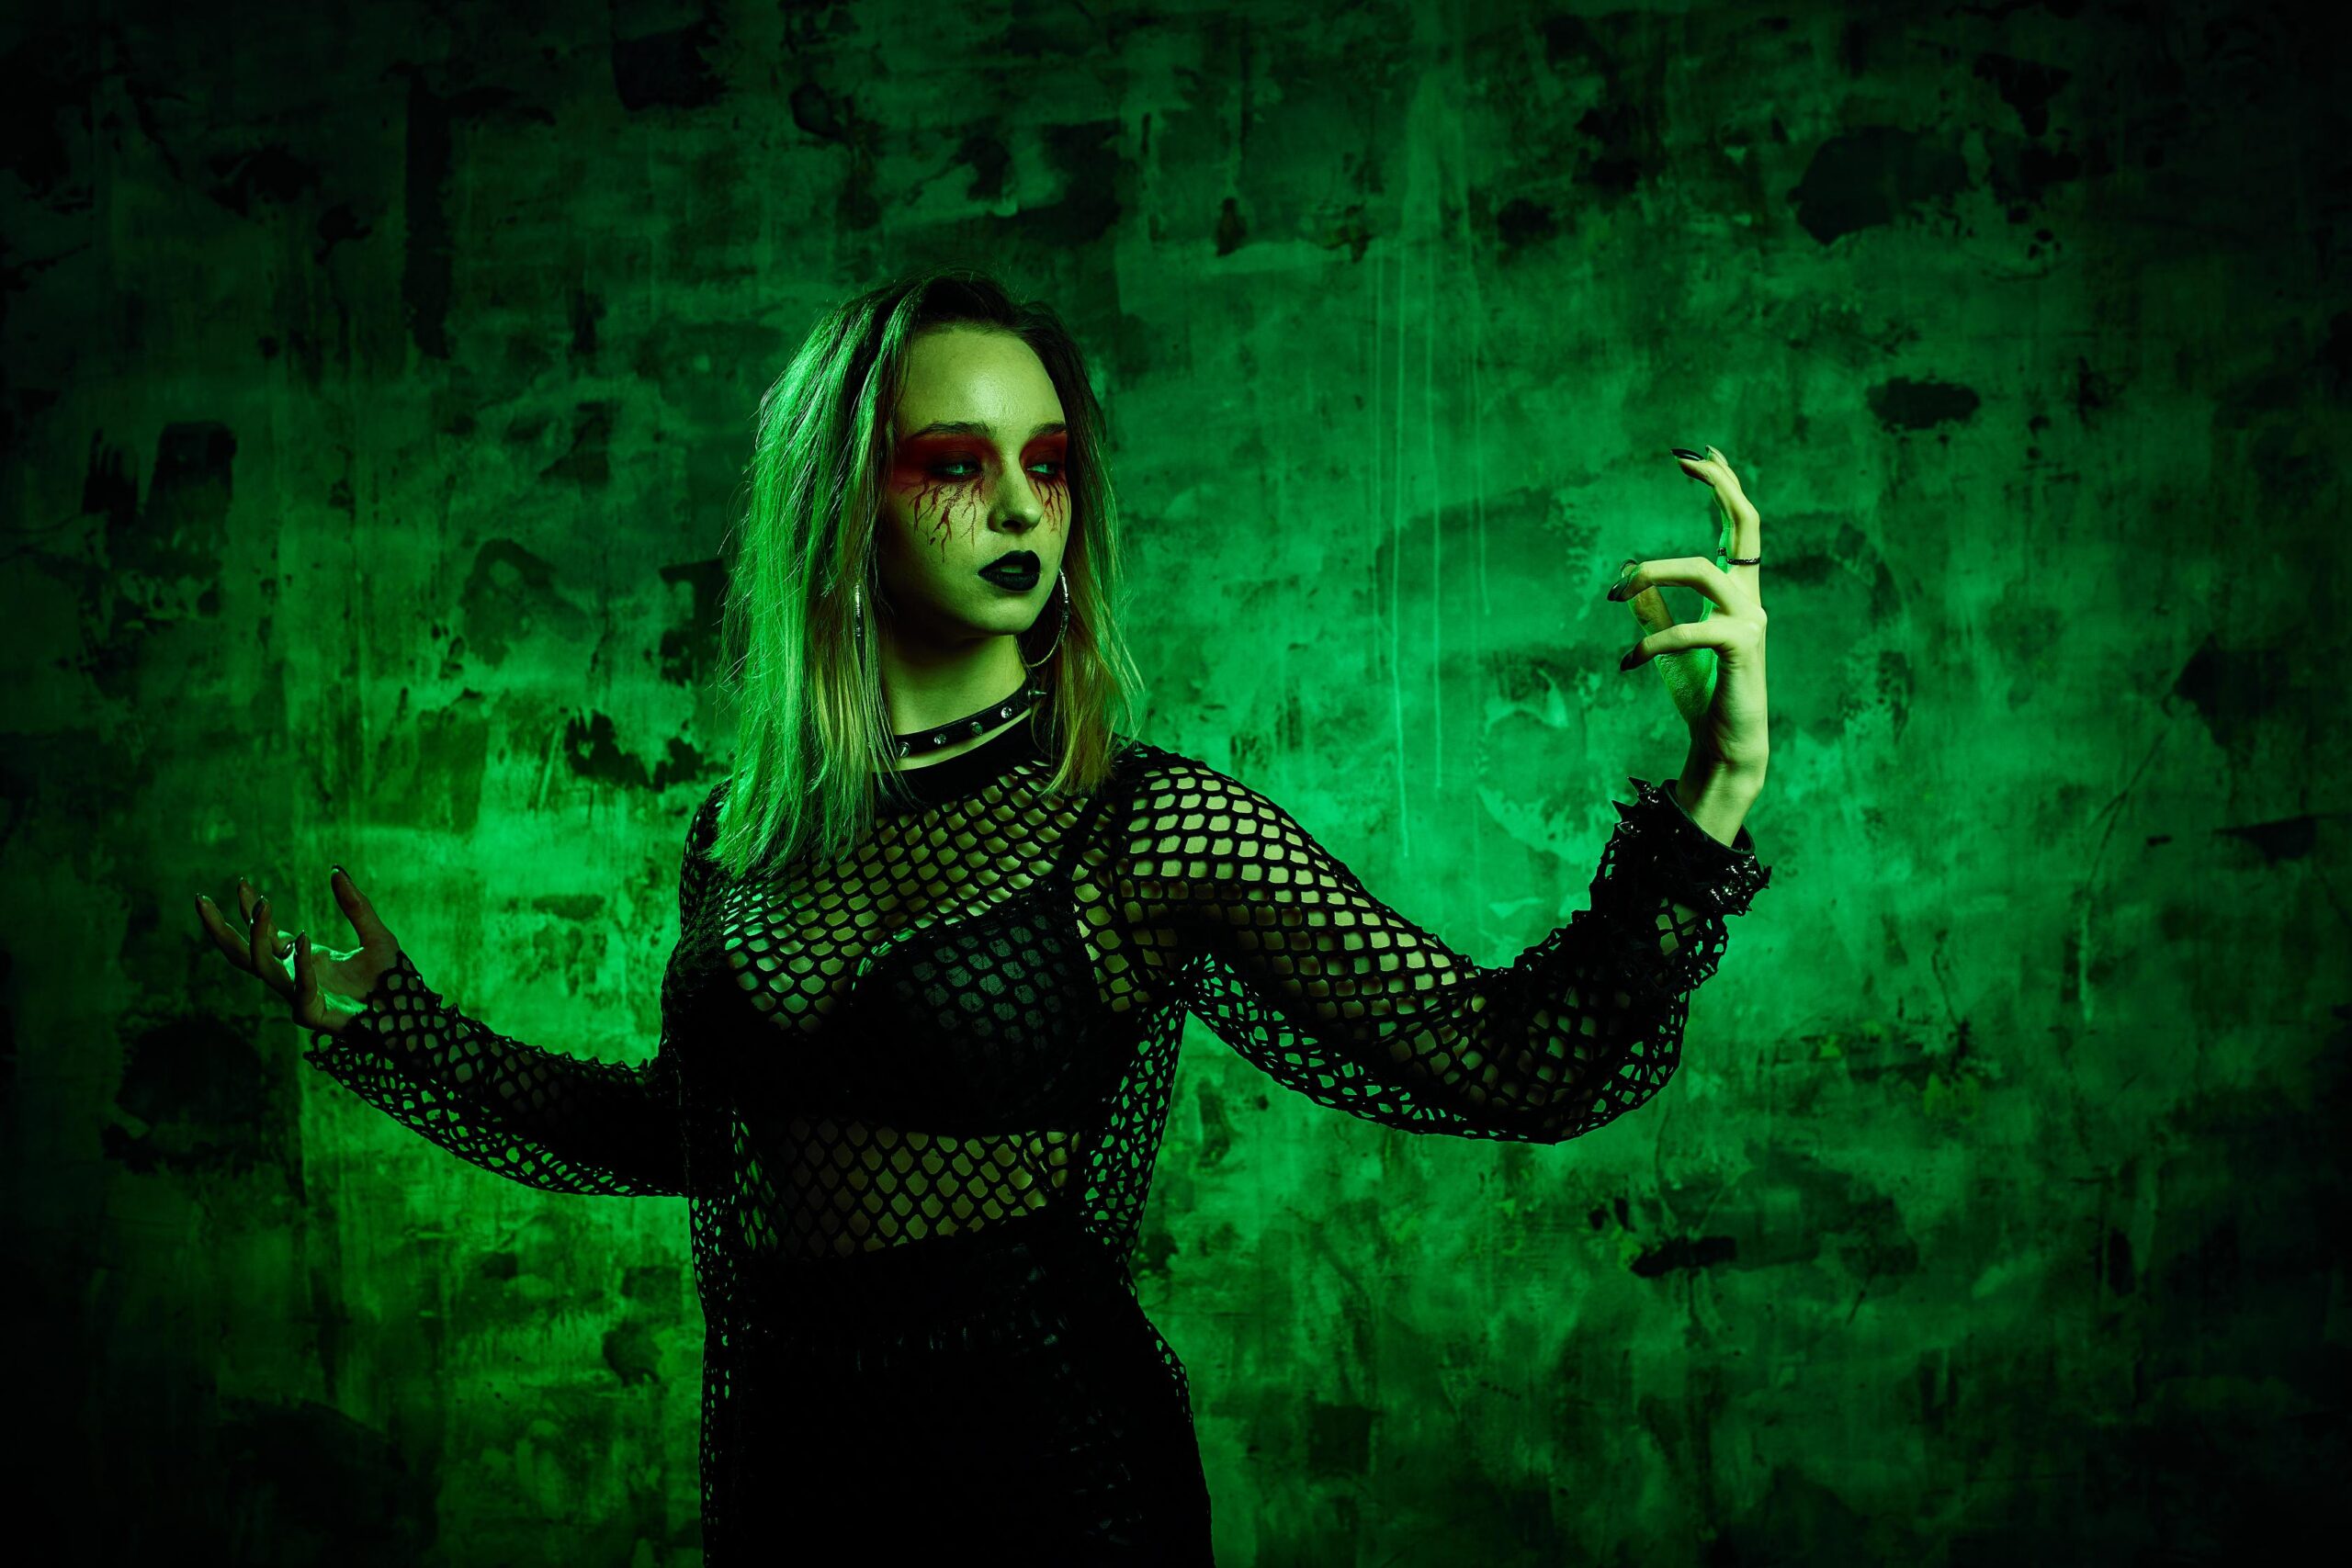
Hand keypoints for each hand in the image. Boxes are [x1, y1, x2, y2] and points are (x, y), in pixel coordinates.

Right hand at [195, 867, 402, 1036]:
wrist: (410, 1015)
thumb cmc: (392, 979)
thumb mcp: (375, 933)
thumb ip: (356, 905)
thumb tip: (335, 869)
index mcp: (303, 960)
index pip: (264, 934)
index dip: (249, 910)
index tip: (241, 883)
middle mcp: (294, 977)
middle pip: (242, 955)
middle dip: (218, 930)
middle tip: (201, 900)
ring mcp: (298, 996)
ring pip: (261, 967)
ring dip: (257, 935)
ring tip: (262, 904)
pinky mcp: (312, 1015)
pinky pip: (298, 988)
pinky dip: (301, 963)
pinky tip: (304, 938)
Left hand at [1608, 444, 1769, 778]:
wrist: (1723, 745)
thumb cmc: (1701, 696)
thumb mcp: (1667, 646)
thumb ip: (1654, 609)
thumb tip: (1629, 571)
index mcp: (1737, 592)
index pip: (1738, 527)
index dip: (1723, 487)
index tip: (1701, 454)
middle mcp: (1750, 598)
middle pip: (1746, 524)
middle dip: (1719, 486)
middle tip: (1683, 459)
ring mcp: (1750, 621)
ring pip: (1703, 569)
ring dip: (1653, 572)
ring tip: (1617, 592)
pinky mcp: (1740, 648)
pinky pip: (1689, 629)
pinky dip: (1652, 641)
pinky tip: (1627, 661)